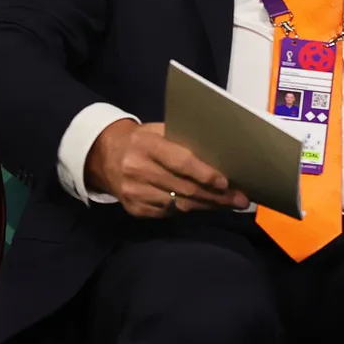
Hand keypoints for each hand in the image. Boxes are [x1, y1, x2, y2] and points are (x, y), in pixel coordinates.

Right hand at [84, 119, 249, 216]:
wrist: (103, 156)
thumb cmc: (141, 139)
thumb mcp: (157, 130)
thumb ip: (181, 140)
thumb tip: (218, 152)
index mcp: (146, 145)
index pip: (180, 162)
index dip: (205, 173)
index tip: (226, 181)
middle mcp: (138, 170)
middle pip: (184, 188)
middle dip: (215, 196)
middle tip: (240, 199)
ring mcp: (135, 193)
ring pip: (178, 205)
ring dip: (207, 206)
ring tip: (229, 205)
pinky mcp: (134, 209)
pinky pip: (168, 213)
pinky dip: (188, 210)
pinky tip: (204, 207)